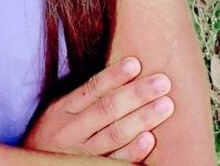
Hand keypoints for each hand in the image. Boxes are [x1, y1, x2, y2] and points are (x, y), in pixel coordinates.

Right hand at [21, 56, 174, 162]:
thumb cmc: (53, 135)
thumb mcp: (59, 111)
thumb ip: (83, 98)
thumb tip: (120, 74)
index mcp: (63, 109)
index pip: (92, 89)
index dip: (114, 76)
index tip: (136, 63)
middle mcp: (71, 130)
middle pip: (107, 109)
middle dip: (137, 94)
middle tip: (163, 82)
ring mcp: (81, 153)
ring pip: (114, 134)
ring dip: (142, 119)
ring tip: (165, 106)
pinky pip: (114, 161)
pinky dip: (132, 152)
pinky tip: (149, 140)